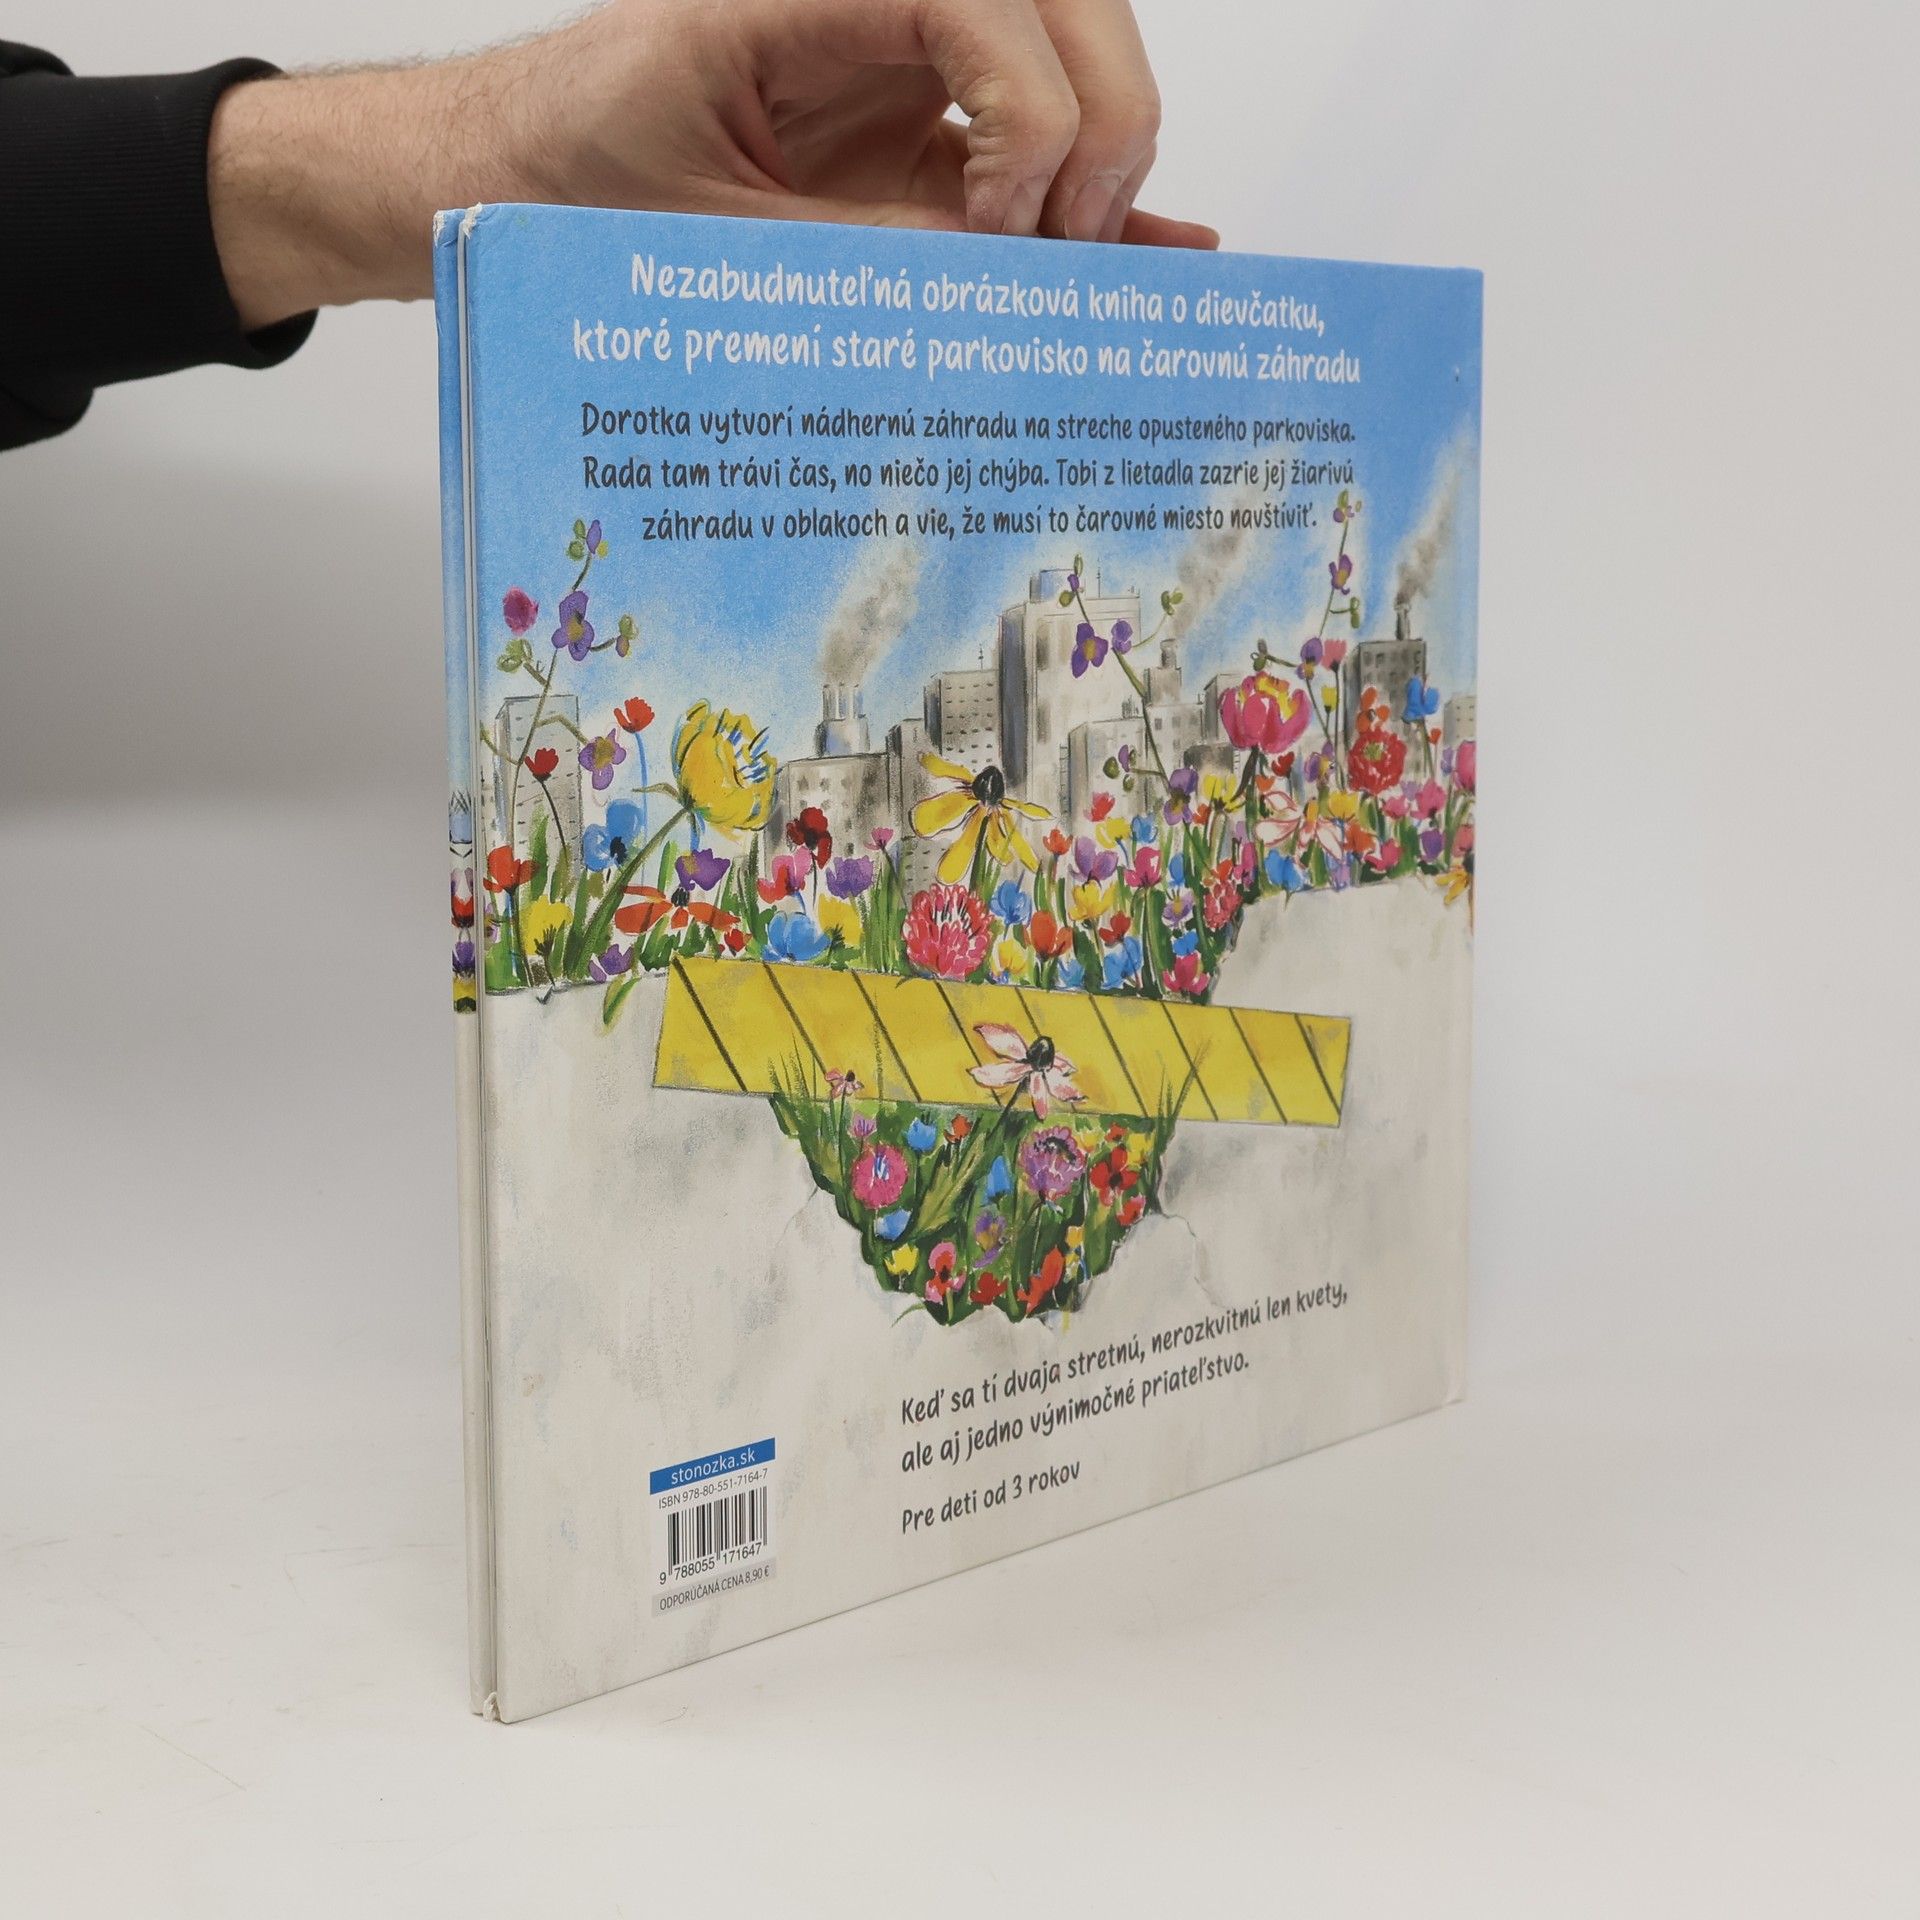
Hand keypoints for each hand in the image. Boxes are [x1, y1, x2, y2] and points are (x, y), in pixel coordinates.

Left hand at [210, 0, 1216, 330]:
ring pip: (1065, 64)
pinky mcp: (913, 144)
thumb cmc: (567, 174)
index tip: (1004, 220)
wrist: (509, 178)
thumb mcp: (705, 236)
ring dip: (1104, 159)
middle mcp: (870, 15)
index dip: (1026, 103)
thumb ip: (853, 257)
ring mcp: (904, 74)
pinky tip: (1149, 253)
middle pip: (1060, 4)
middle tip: (1076, 241)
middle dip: (1099, 115)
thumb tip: (990, 292)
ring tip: (1100, 273)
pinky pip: (1022, 155)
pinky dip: (1081, 204)